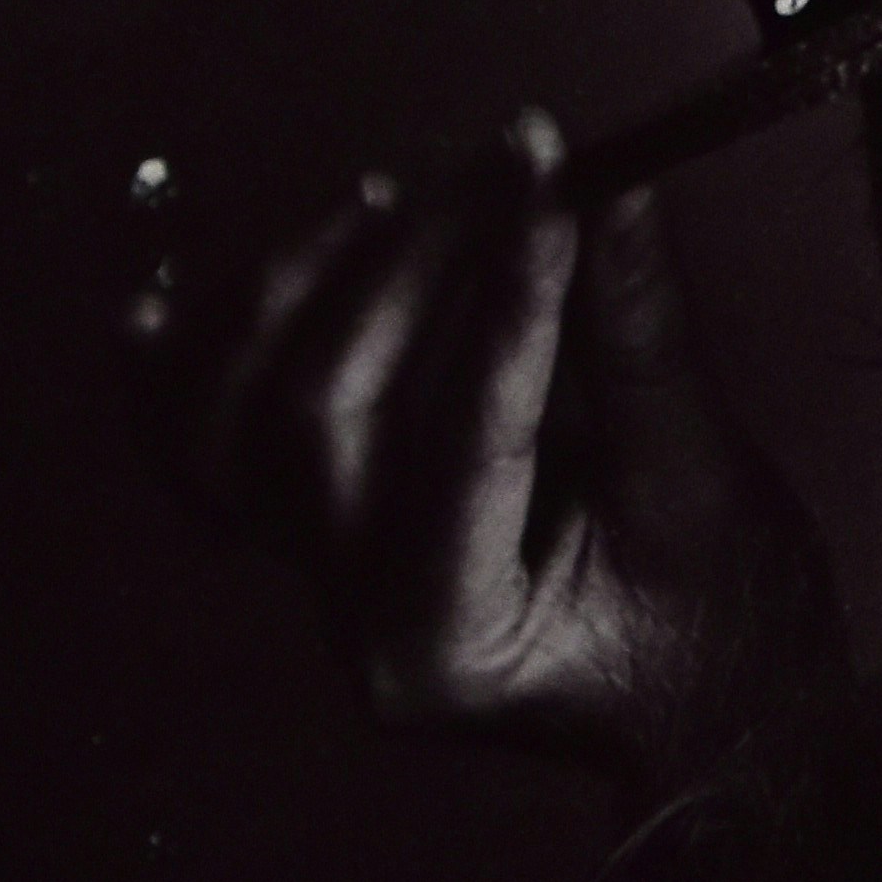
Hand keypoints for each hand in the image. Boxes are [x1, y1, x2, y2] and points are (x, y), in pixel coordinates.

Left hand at [128, 116, 823, 770]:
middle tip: (501, 167)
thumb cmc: (719, 619)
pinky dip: (177, 373)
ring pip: (233, 427)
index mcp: (454, 637)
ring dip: (293, 293)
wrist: (710, 714)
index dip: (510, 286)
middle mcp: (356, 624)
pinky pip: (205, 460)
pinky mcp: (317, 546)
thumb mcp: (698, 481)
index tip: (550, 171)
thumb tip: (605, 190)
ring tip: (383, 199)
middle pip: (324, 414)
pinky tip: (162, 298)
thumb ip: (638, 335)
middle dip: (407, 268)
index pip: (468, 430)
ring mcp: (320, 587)